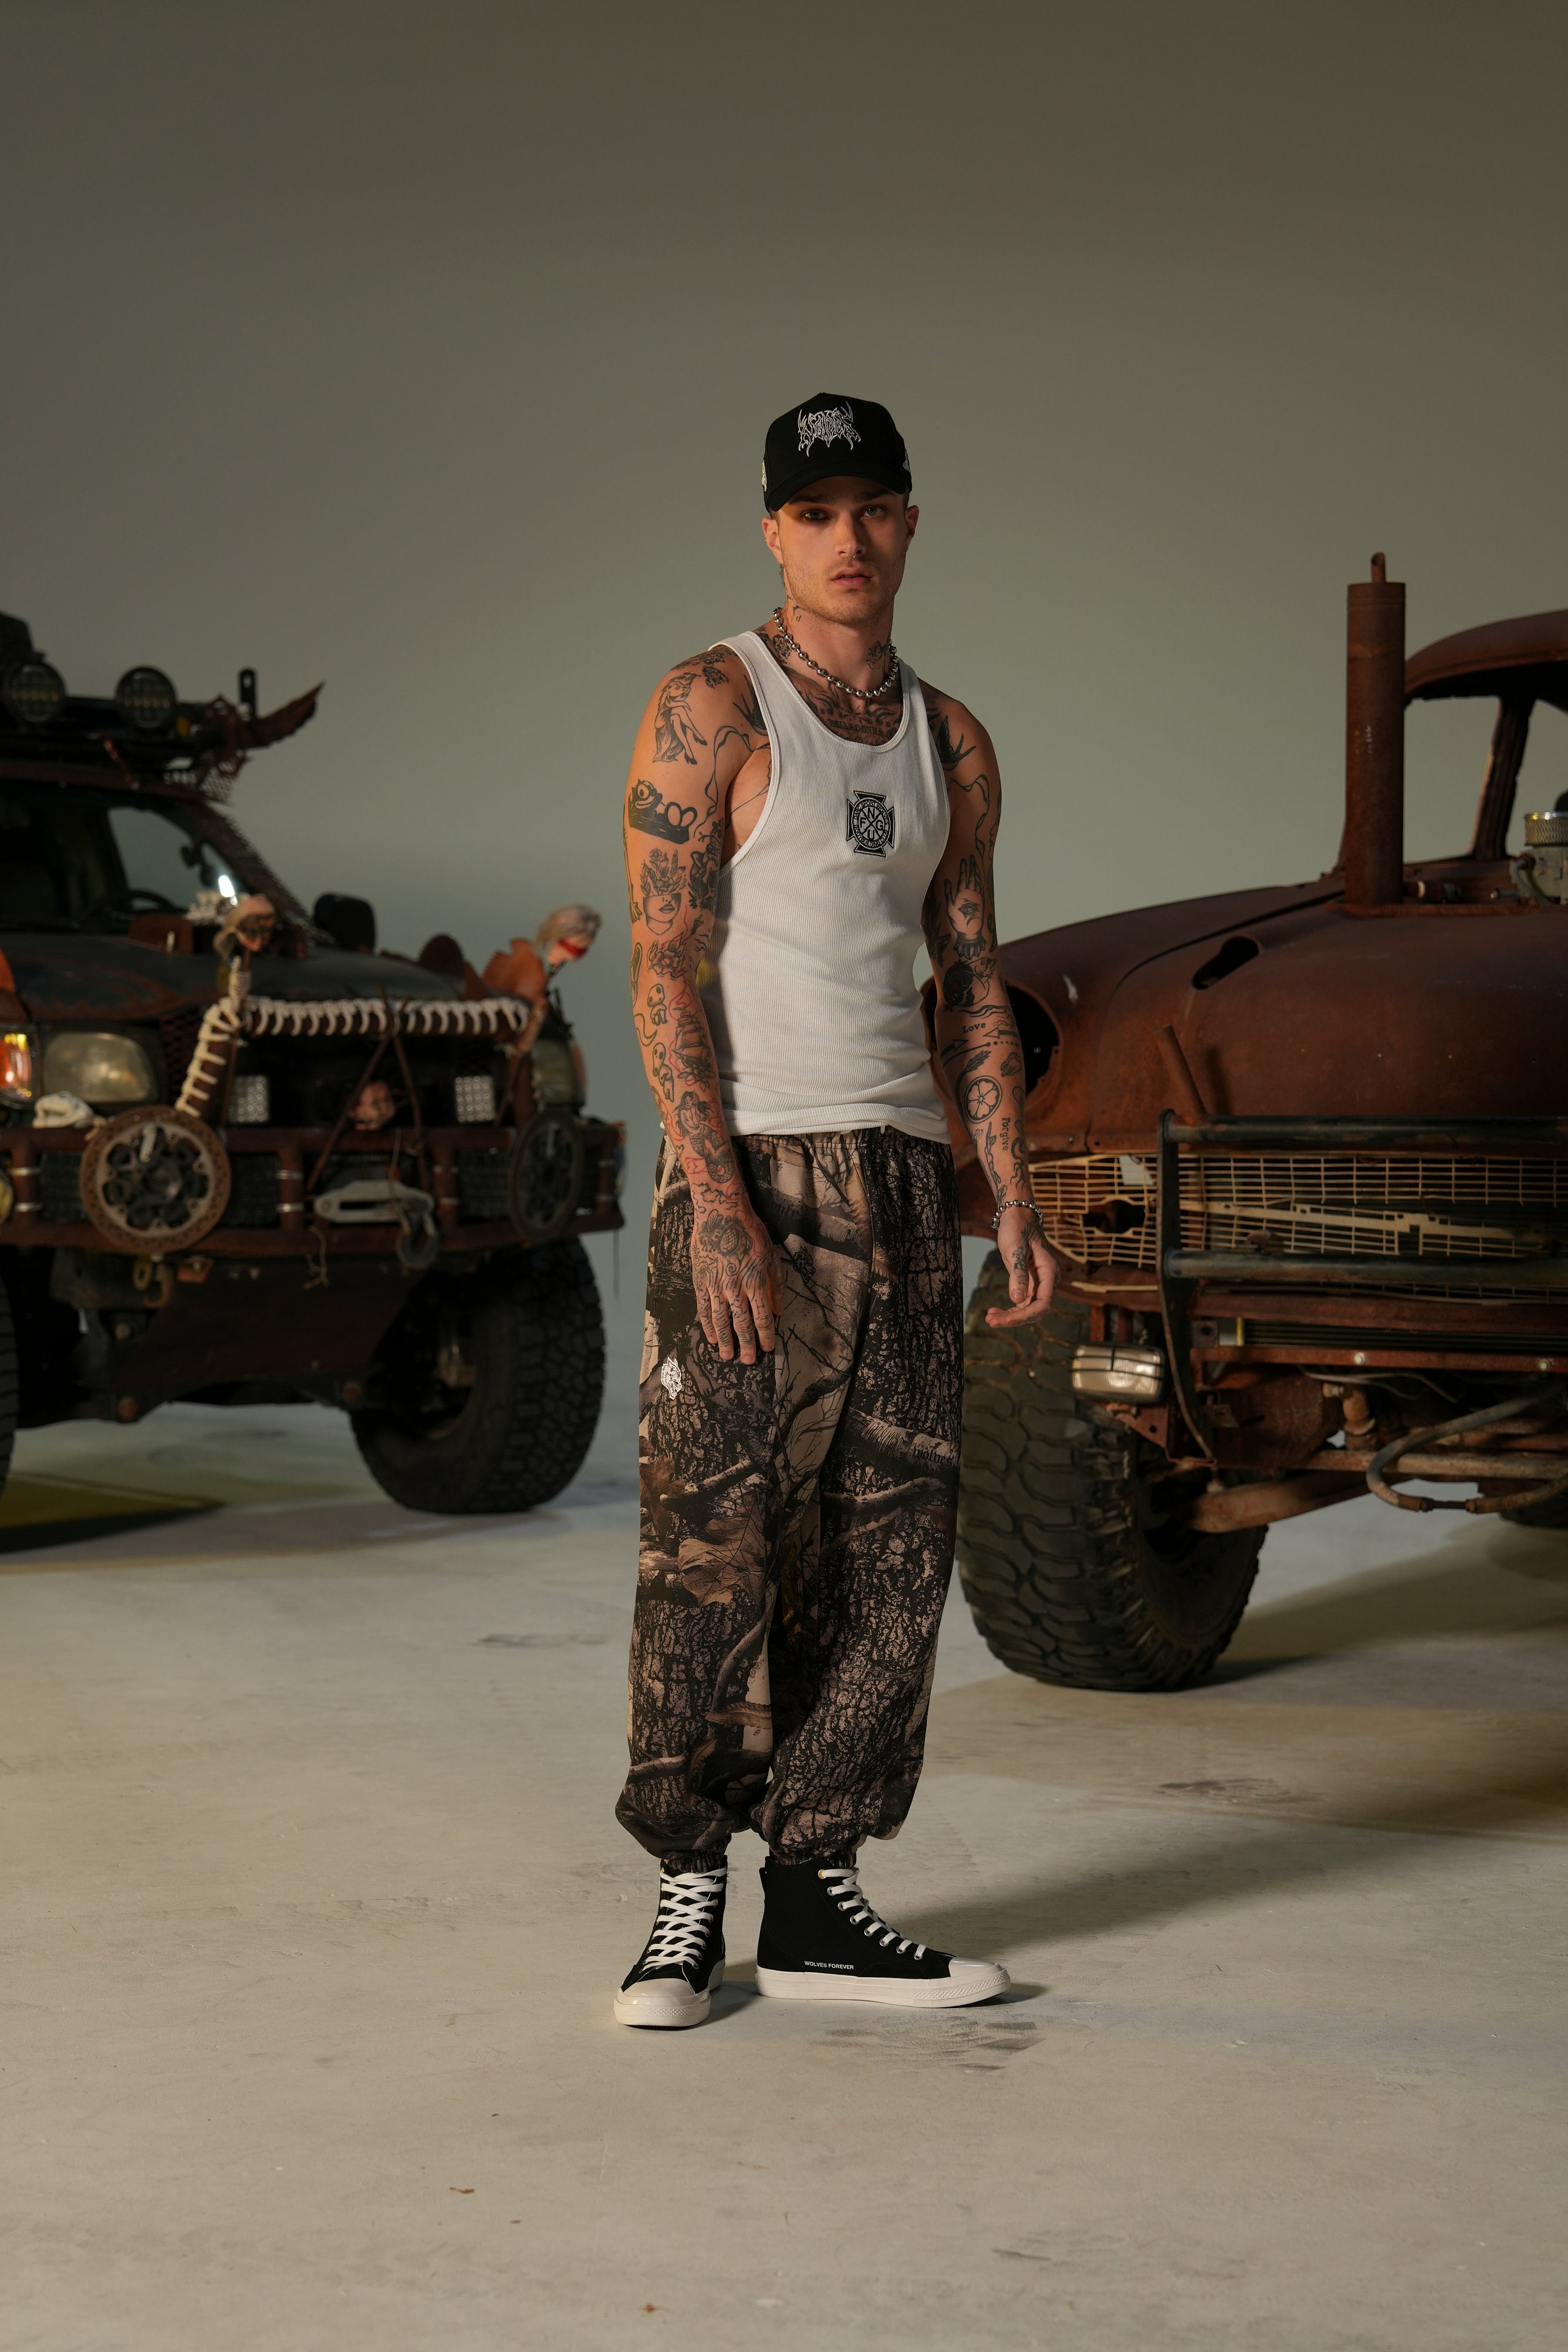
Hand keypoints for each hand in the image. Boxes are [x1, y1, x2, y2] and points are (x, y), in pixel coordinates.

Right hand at [691, 1196, 778, 1362]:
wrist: (720, 1213)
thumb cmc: (749, 1232)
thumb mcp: (771, 1256)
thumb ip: (776, 1285)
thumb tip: (778, 1311)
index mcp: (755, 1281)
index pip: (762, 1317)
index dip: (765, 1335)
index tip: (767, 1348)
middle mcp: (735, 1287)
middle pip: (741, 1323)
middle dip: (746, 1344)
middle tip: (747, 1361)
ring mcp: (715, 1285)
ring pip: (720, 1320)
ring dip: (725, 1341)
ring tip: (728, 1356)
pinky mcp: (700, 1281)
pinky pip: (704, 1308)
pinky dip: (707, 1325)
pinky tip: (711, 1337)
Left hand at [985, 1205, 1056, 1326]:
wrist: (1016, 1216)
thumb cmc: (1017, 1228)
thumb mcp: (1015, 1249)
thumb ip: (1018, 1274)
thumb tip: (1017, 1300)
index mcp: (1049, 1272)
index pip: (1043, 1303)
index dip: (1025, 1315)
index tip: (1006, 1319)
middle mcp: (1047, 1280)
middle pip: (1036, 1310)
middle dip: (1015, 1319)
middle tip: (990, 1321)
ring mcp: (1038, 1283)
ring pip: (1028, 1309)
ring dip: (1010, 1317)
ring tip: (989, 1318)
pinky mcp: (1028, 1283)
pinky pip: (1021, 1303)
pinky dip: (1009, 1310)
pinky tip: (994, 1311)